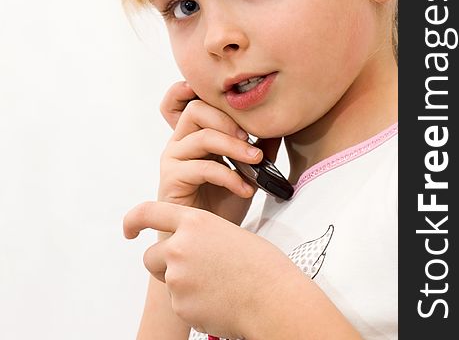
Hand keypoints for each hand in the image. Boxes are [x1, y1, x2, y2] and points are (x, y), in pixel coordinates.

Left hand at [123, 201, 299, 339]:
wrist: (272, 298)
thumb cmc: (260, 265)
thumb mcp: (228, 233)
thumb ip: (201, 235)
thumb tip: (187, 246)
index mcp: (195, 222)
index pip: (150, 212)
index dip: (134, 219)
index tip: (128, 228)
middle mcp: (180, 246)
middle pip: (150, 256)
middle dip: (163, 264)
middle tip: (190, 269)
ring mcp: (177, 277)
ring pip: (167, 281)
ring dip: (183, 284)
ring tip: (217, 285)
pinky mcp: (180, 304)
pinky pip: (179, 303)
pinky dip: (194, 303)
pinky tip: (218, 299)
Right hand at [157, 81, 281, 226]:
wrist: (207, 240)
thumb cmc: (222, 202)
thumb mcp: (247, 170)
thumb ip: (259, 146)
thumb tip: (279, 126)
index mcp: (193, 134)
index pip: (188, 100)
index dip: (198, 90)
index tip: (231, 96)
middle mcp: (179, 142)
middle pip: (196, 109)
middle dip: (228, 120)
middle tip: (251, 138)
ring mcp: (173, 159)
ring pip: (202, 137)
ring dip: (234, 147)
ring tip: (255, 160)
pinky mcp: (171, 180)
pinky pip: (202, 167)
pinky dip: (230, 176)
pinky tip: (246, 189)